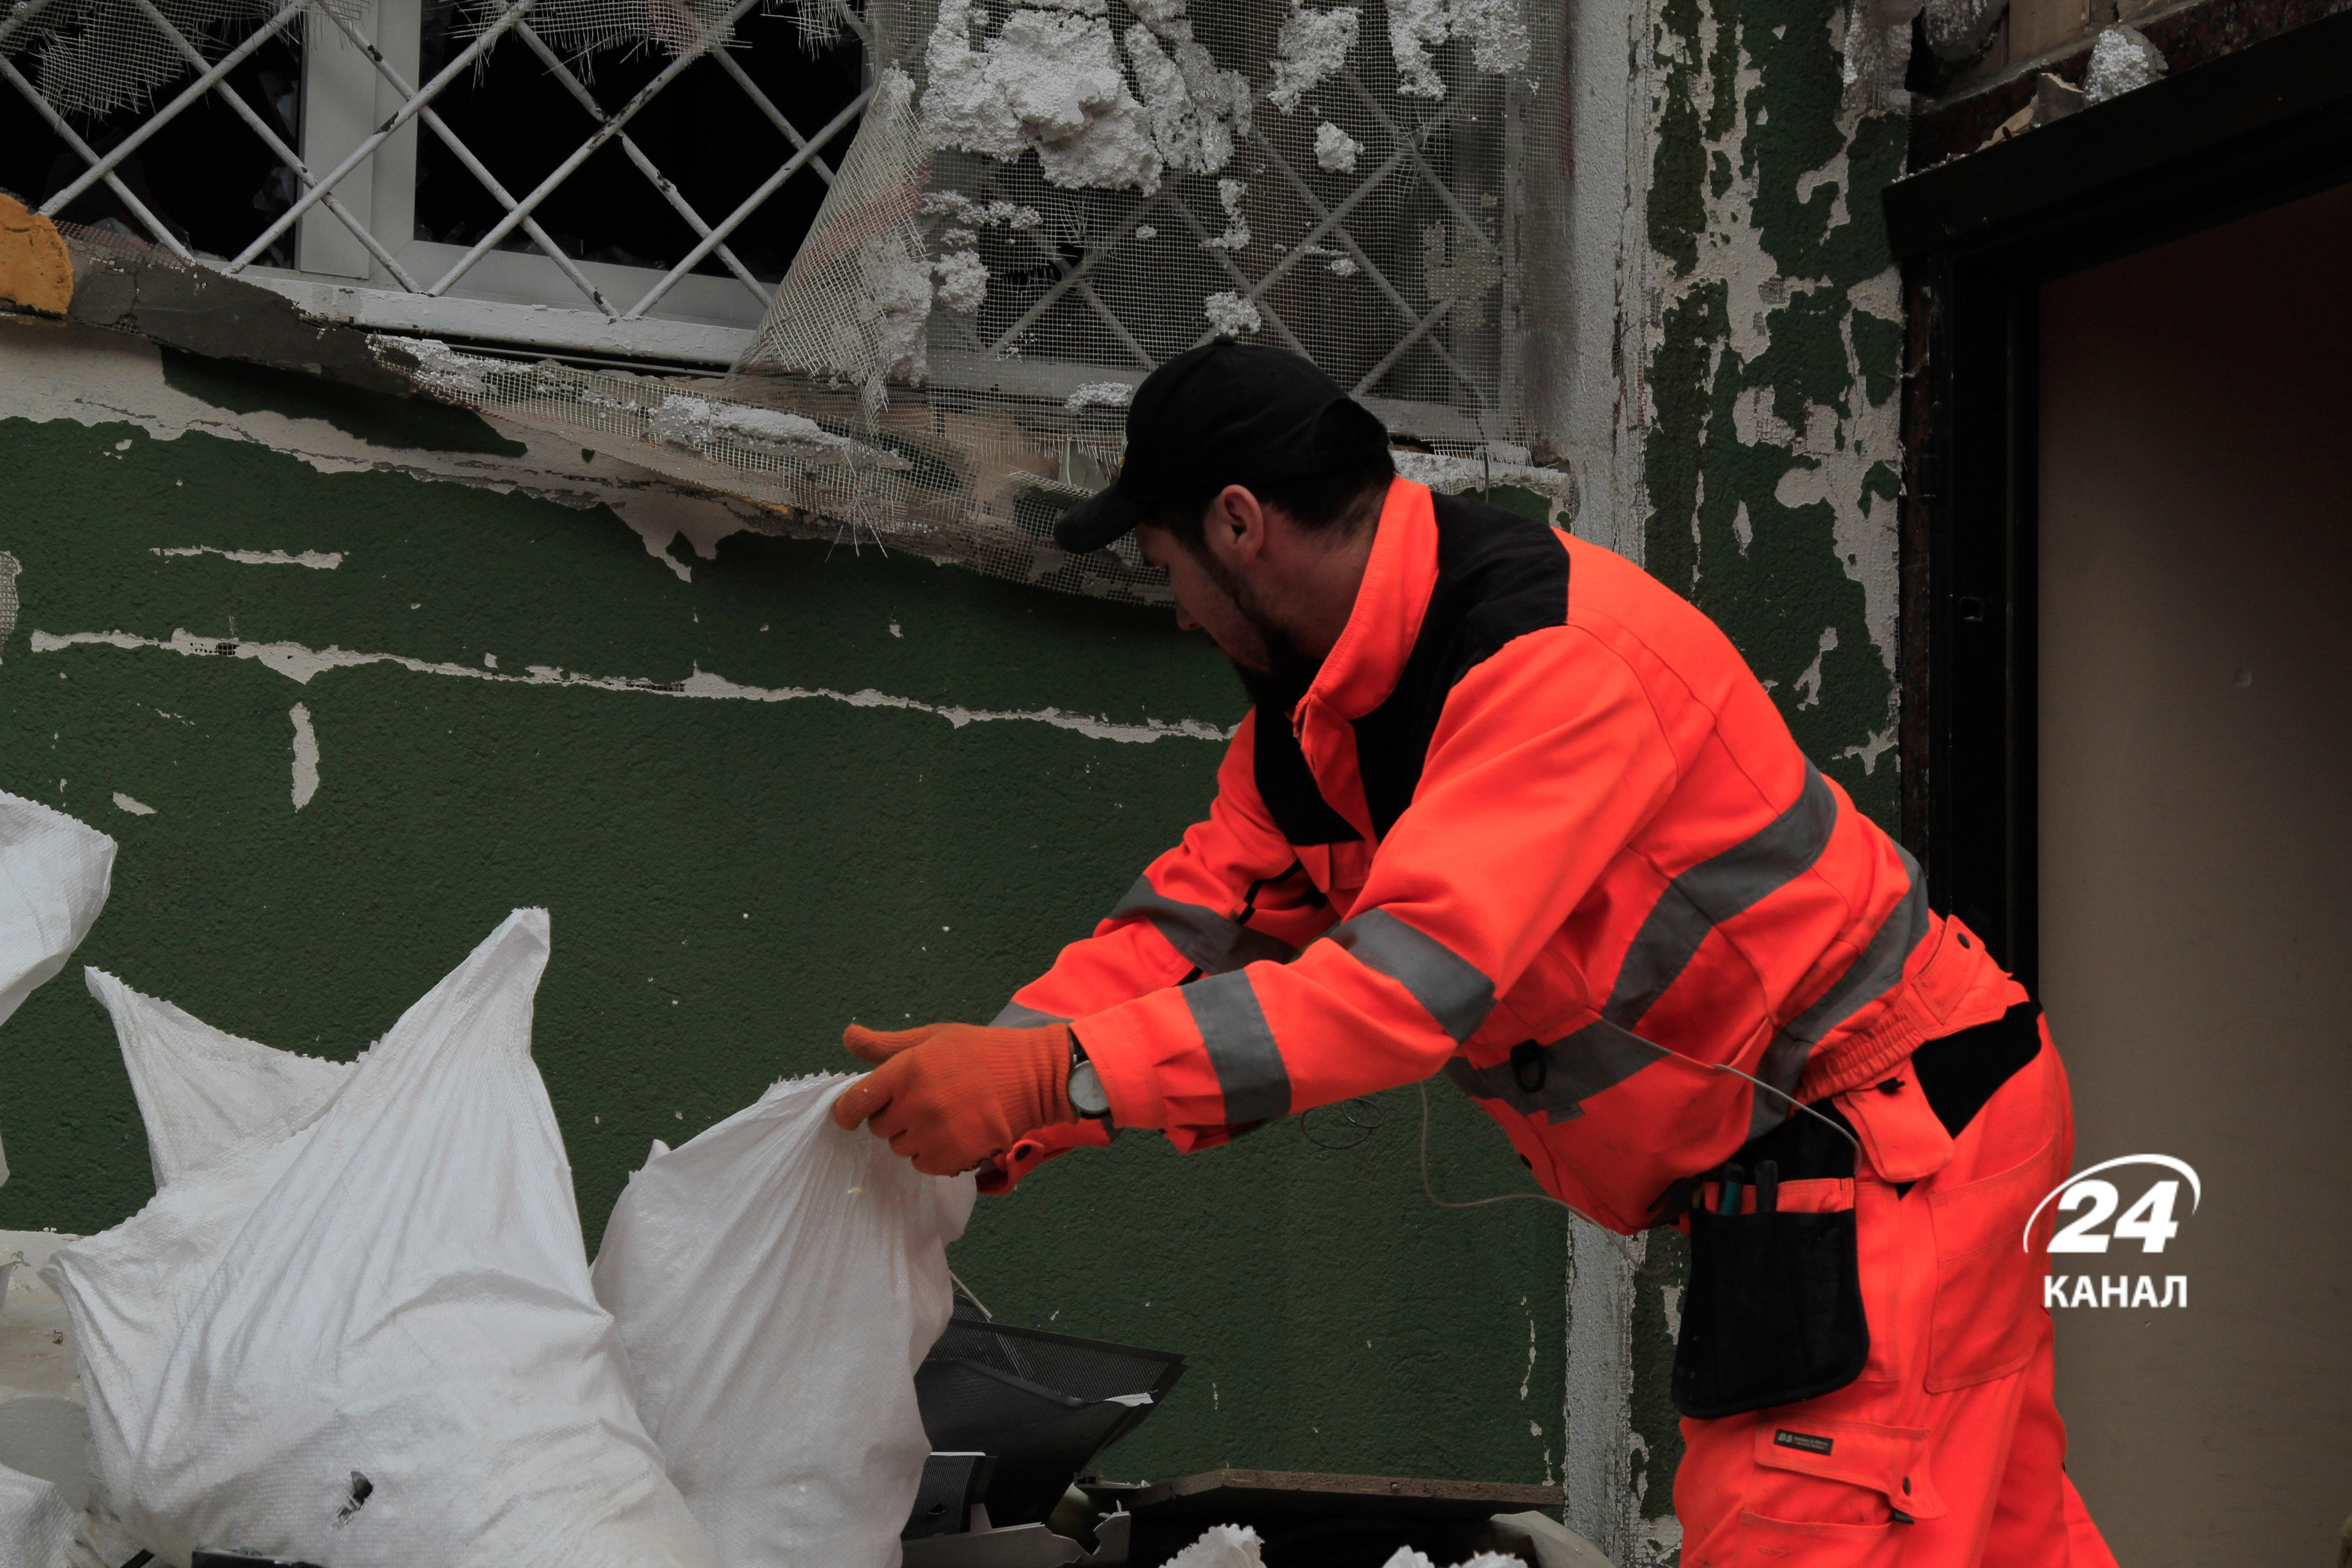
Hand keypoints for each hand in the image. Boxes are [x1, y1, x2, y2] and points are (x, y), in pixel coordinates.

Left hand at [831, 1021, 1076, 1175]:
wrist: (1034, 1077)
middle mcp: (916, 1104)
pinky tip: (955, 1133)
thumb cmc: (982, 1052)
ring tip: (945, 1115)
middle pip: (879, 1128)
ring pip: (901, 1148)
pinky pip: (924, 1165)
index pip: (855, 1102)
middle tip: (924, 1101)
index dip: (847, 1111)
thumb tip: (848, 1037)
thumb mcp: (933, 1037)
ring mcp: (934, 1134)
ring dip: (915, 1137)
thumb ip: (887, 1044)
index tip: (852, 1114)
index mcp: (906, 1070)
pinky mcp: (953, 1157)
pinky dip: (934, 1154)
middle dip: (894, 1117)